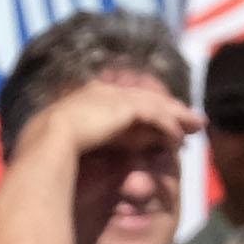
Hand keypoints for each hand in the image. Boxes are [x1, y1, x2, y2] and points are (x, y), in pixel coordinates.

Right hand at [28, 74, 198, 179]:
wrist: (46, 143)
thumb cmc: (49, 151)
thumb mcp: (75, 144)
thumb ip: (95, 142)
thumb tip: (114, 149)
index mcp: (84, 98)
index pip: (121, 101)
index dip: (143, 110)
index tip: (157, 122)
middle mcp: (100, 92)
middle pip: (142, 98)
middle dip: (168, 108)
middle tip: (189, 118)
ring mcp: (112, 97)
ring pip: (154, 105)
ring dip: (178, 115)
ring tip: (197, 125)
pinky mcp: (125, 108)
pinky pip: (156, 117)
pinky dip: (170, 126)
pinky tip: (180, 138)